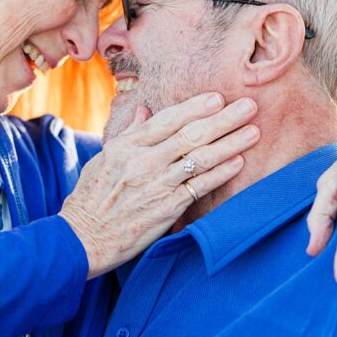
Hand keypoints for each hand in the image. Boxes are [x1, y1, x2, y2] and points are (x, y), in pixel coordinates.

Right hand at [59, 92, 258, 277]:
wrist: (83, 238)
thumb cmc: (90, 200)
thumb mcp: (102, 160)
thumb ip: (128, 134)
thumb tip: (144, 110)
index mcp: (125, 148)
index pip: (166, 121)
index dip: (195, 107)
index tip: (218, 97)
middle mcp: (142, 163)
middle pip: (190, 135)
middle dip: (223, 119)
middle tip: (249, 106)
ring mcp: (156, 186)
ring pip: (200, 159)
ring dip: (230, 143)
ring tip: (253, 132)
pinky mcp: (166, 208)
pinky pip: (200, 187)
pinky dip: (221, 173)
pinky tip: (238, 163)